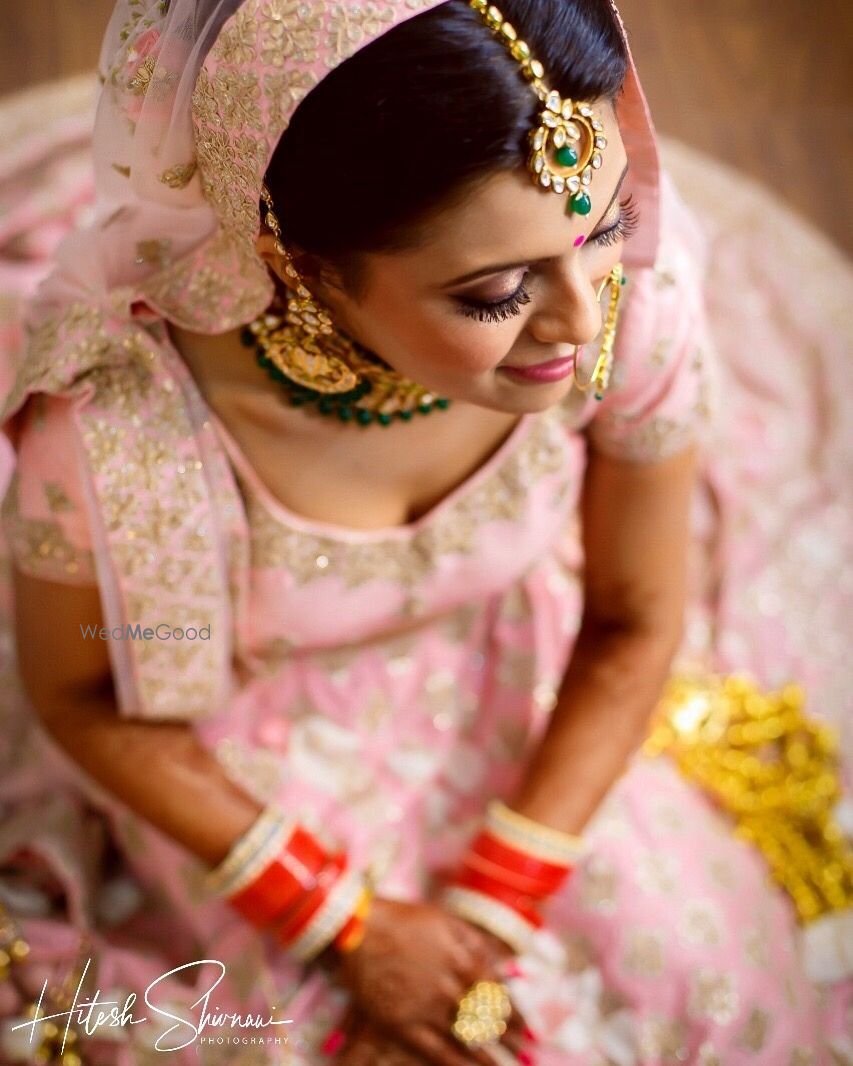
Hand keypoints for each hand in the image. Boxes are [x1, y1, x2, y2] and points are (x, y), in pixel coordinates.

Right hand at [330, 897, 530, 1065]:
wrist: (357, 930)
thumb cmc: (401, 918)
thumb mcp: (443, 919)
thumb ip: (473, 940)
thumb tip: (498, 962)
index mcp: (460, 959)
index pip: (496, 992)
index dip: (514, 1010)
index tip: (526, 1024)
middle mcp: (448, 986)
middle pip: (486, 1017)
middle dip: (508, 1035)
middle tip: (522, 1047)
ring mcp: (426, 1008)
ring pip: (466, 1036)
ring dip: (490, 1053)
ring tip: (506, 1063)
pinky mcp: (403, 1025)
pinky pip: (436, 1051)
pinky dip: (459, 1063)